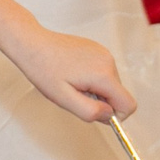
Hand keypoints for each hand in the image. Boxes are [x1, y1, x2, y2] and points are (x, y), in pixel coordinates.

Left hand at [7, 26, 135, 123]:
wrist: (31, 43)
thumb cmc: (43, 70)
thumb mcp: (64, 99)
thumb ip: (90, 111)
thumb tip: (110, 116)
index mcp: (104, 74)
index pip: (129, 105)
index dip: (115, 116)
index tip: (94, 112)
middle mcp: (108, 61)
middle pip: (118, 94)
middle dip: (100, 101)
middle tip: (74, 95)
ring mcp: (103, 52)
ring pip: (110, 84)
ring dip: (95, 89)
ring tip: (71, 83)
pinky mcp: (97, 49)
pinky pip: (103, 72)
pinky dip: (92, 78)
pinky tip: (72, 73)